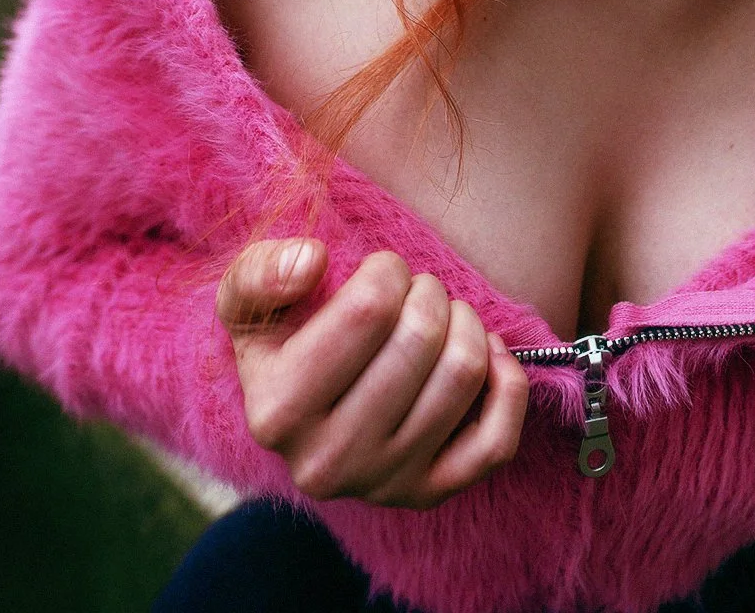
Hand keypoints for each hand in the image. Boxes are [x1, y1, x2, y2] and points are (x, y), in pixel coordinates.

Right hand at [216, 240, 528, 507]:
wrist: (306, 416)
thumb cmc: (284, 340)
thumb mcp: (249, 301)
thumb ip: (260, 272)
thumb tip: (311, 260)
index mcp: (278, 411)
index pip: (369, 309)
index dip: (388, 270)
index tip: (382, 271)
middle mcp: (328, 461)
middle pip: (421, 338)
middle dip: (429, 292)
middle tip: (417, 291)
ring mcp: (383, 484)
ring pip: (463, 374)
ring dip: (466, 323)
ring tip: (444, 316)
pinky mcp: (431, 494)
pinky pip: (497, 440)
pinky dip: (505, 380)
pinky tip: (485, 353)